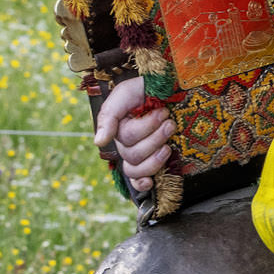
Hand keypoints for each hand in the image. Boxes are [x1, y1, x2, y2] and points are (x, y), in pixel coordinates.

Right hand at [93, 78, 174, 195]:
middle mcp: (128, 144)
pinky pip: (140, 181)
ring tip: (169, 144)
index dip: (147, 127)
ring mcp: (141, 154)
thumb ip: (109, 116)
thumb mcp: (125, 93)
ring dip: (155, 158)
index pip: (127, 138)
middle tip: (171, 123)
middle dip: (156, 138)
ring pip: (137, 168)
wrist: (174, 89)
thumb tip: (99, 142)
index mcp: (120, 129)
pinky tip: (150, 182)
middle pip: (133, 155)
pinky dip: (142, 184)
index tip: (163, 112)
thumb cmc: (148, 90)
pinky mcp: (155, 161)